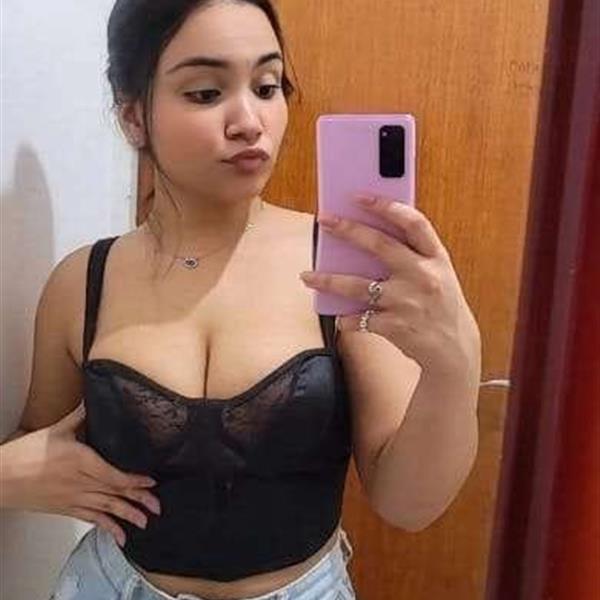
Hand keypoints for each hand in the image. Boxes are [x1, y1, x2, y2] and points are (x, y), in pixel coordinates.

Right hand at [0, 404, 160, 546]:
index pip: (113, 474)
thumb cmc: (24, 454)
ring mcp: (73, 498)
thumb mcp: (55, 431)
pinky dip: (106, 528)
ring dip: (127, 516)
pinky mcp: (65, 509)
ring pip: (105, 508)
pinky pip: (90, 519)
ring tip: (145, 521)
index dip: (134, 480)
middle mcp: (80, 482)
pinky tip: (119, 536)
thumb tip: (93, 401)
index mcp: (80, 461)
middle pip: (114, 492)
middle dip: (138, 500)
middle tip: (157, 506)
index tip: (151, 482)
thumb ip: (79, 417)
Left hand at [300, 194, 477, 371]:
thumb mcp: (438, 274)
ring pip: (358, 286)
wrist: (454, 348)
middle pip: (380, 246)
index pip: (414, 223)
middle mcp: (423, 276)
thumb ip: (412, 255)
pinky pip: (360, 319)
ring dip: (328, 281)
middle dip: (348, 230)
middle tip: (324, 220)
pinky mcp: (395, 326)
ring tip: (307, 277)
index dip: (387, 206)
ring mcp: (408, 302)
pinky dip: (346, 319)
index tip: (360, 196)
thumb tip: (366, 235)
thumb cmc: (440, 304)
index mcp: (436, 258)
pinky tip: (340, 318)